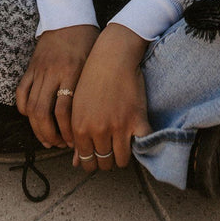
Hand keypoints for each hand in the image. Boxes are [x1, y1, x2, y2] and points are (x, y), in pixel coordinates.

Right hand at [16, 24, 98, 148]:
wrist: (69, 17)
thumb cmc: (89, 40)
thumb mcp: (95, 62)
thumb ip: (92, 87)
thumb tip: (96, 117)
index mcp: (72, 72)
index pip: (65, 110)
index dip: (68, 130)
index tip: (75, 141)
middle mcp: (54, 73)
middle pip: (44, 113)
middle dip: (50, 134)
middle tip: (58, 145)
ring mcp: (39, 70)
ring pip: (31, 106)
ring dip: (37, 127)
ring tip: (46, 139)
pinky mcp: (30, 68)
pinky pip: (21, 93)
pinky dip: (23, 109)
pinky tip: (31, 118)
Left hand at [70, 23, 151, 170]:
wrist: (113, 56)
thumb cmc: (92, 78)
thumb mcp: (78, 107)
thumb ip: (78, 135)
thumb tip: (77, 163)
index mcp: (80, 129)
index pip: (87, 162)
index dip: (94, 161)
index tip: (99, 155)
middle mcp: (98, 131)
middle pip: (105, 164)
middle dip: (108, 160)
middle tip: (112, 148)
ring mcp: (118, 127)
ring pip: (122, 160)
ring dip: (124, 155)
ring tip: (124, 143)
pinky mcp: (137, 120)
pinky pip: (142, 145)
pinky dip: (142, 145)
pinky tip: (139, 136)